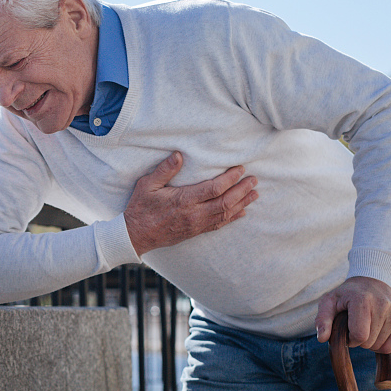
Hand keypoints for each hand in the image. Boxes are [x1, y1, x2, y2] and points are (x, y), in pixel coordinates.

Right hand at [124, 151, 257, 255]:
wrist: (136, 235)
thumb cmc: (140, 208)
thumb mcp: (147, 185)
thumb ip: (164, 170)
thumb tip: (178, 155)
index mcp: (184, 200)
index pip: (214, 189)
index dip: (230, 179)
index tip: (240, 169)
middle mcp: (194, 214)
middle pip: (225, 202)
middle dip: (242, 190)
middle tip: (254, 180)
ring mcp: (196, 224)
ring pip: (225, 214)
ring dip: (242, 204)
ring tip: (254, 194)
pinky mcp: (195, 231)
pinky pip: (218, 224)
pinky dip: (232, 218)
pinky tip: (242, 212)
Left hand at [315, 276, 390, 353]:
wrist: (373, 280)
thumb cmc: (348, 294)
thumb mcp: (329, 301)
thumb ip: (322, 319)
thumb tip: (322, 338)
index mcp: (363, 300)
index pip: (359, 336)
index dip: (349, 338)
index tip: (347, 329)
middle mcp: (383, 306)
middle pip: (368, 343)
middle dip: (358, 339)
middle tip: (356, 324)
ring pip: (378, 347)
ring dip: (369, 341)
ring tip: (366, 324)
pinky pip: (389, 348)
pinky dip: (380, 344)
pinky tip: (376, 329)